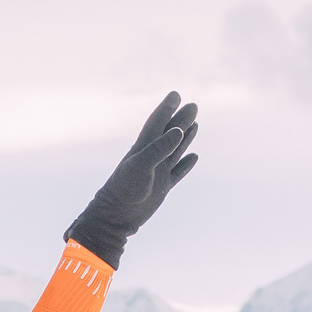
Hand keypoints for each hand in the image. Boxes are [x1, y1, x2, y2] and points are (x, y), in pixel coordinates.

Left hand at [65, 93, 199, 268]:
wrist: (116, 216)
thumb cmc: (124, 190)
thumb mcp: (141, 166)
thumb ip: (159, 148)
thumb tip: (178, 131)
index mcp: (143, 148)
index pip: (156, 123)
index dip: (166, 109)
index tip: (176, 95)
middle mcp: (151, 157)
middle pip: (169, 134)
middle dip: (181, 119)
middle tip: (193, 106)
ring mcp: (157, 172)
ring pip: (175, 150)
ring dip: (185, 137)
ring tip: (195, 123)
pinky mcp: (162, 187)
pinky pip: (177, 172)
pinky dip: (186, 164)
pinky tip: (194, 156)